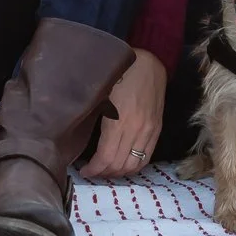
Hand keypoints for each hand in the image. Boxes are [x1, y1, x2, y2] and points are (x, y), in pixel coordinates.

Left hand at [83, 49, 166, 177]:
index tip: (83, 171)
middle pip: (120, 165)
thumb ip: (92, 116)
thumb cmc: (120, 74)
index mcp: (119, 121)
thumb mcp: (101, 94)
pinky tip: (123, 166)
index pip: (106, 157)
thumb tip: (78, 137)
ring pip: (135, 165)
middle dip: (104, 173)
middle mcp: (137, 130)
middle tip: (92, 172)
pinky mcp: (157, 130)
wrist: (149, 62)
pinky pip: (146, 157)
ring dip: (119, 173)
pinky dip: (134, 167)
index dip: (94, 169)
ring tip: (106, 171)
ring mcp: (149, 131)